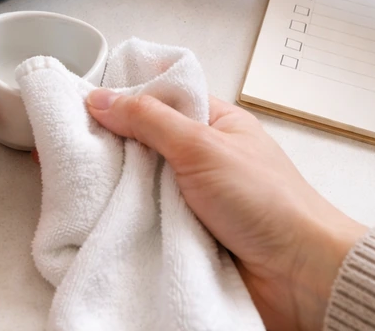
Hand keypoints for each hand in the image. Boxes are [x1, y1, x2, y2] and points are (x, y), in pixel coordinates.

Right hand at [86, 89, 365, 330]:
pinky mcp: (185, 234)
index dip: (124, 98)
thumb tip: (102, 98)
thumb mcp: (201, 146)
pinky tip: (104, 218)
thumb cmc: (269, 203)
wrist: (300, 276)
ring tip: (82, 185)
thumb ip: (149, 119)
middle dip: (114, 148)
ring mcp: (192, 198)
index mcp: (215, 122)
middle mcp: (202, 157)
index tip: (84, 103)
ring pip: (140, 185)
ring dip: (120, 190)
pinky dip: (129, 222)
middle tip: (75, 147)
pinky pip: (146, 221)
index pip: (160, 98)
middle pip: (143, 143)